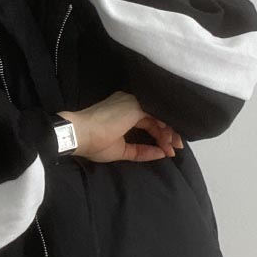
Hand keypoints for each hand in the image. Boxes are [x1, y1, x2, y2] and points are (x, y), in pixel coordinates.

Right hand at [59, 91, 183, 162]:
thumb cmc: (93, 143)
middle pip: (156, 118)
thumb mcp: (121, 150)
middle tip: (176, 148)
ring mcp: (133, 102)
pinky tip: (168, 140)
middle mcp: (130, 102)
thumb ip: (141, 151)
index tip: (167, 149)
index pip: (148, 121)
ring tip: (172, 148)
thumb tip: (161, 154)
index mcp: (124, 111)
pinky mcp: (135, 105)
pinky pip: (156, 115)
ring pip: (158, 116)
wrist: (79, 135)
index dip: (159, 136)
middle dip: (169, 134)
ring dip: (168, 133)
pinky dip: (164, 128)